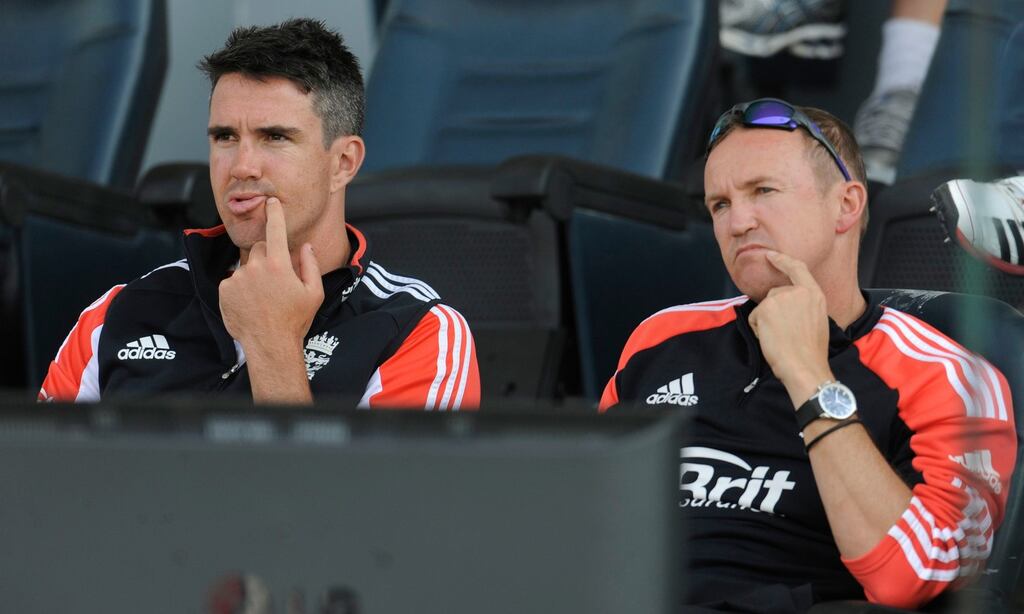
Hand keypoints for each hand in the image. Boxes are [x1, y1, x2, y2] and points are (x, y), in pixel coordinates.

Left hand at [219, 197, 323, 353]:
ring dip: (253, 275)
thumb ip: (310, 265)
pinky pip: (234, 280)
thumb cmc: (295, 320)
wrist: (270, 344)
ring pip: (246, 266)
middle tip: (276, 282)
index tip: (271, 201)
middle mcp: (255, 267)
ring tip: (263, 298)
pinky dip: (240, 288)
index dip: (274, 213)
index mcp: (278, 264)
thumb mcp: (314, 293)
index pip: (275, 229)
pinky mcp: (224, 289)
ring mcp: (237, 278)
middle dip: (267, 258)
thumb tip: (306, 247)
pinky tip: (250, 304)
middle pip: (260, 249)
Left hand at [747, 251, 832, 406]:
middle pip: (774, 294)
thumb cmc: (810, 351)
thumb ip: (803, 305)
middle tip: (787, 334)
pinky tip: (772, 339)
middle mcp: (798, 292)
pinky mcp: (766, 308)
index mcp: (815, 294)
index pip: (797, 269)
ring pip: (764, 307)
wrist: (804, 366)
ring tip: (781, 337)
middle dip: (773, 312)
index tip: (770, 255)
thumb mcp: (816, 320)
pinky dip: (759, 329)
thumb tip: (786, 305)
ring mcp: (781, 298)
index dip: (782, 260)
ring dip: (767, 322)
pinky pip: (755, 317)